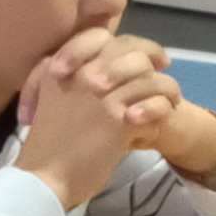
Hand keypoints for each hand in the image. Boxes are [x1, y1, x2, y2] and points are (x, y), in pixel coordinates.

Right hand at [15, 27, 171, 207]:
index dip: (131, 43)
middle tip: (165, 70)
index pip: (101, 37)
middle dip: (154, 60)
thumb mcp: (49, 96)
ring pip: (150, 80)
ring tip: (172, 101)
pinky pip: (155, 108)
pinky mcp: (119, 121)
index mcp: (62, 65)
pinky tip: (153, 128)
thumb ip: (70, 75)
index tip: (148, 56)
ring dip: (167, 90)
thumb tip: (103, 64)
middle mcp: (84, 74)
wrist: (43, 178)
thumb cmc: (46, 142)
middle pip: (132, 53)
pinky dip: (159, 116)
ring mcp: (103, 96)